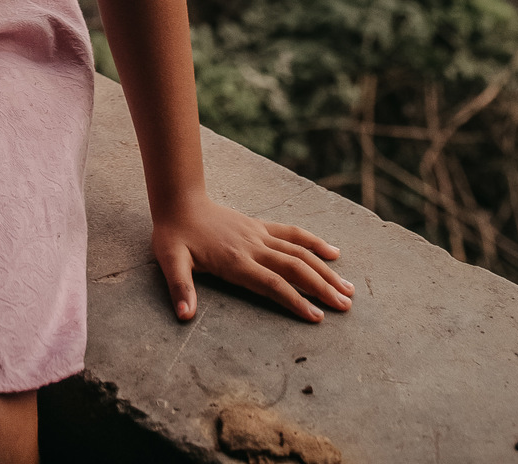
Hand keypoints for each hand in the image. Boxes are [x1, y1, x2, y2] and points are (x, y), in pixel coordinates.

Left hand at [153, 192, 354, 323]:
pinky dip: (315, 242)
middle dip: (322, 288)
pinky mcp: (261, 226)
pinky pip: (293, 234)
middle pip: (295, 268)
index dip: (295, 301)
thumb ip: (180, 287)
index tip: (317, 318)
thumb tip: (185, 316)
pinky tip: (334, 253)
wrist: (179, 200)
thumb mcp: (170, 260)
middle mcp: (253, 247)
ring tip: (348, 289)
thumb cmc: (174, 234)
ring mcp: (260, 235)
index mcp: (235, 260)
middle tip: (345, 306)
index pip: (272, 284)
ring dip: (325, 270)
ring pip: (300, 252)